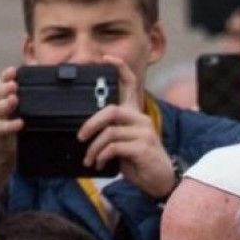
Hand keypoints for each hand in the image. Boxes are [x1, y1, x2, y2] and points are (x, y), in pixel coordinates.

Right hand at [0, 66, 22, 170]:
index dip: (6, 75)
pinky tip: (20, 123)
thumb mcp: (23, 109)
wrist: (3, 150)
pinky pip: (0, 127)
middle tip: (14, 85)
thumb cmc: (15, 124)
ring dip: (4, 104)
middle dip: (4, 88)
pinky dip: (10, 125)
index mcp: (0, 95)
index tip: (13, 70)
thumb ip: (30, 95)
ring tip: (14, 100)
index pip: (2, 81)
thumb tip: (47, 80)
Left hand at [79, 55, 176, 198]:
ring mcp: (144, 132)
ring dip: (94, 148)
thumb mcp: (122, 145)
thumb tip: (85, 133)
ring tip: (89, 159)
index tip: (106, 57)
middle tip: (80, 137)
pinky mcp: (144, 147)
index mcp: (135, 115)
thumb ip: (109, 134)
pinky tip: (100, 164)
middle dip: (90, 124)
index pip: (130, 84)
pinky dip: (102, 156)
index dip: (119, 68)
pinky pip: (115, 147)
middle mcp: (140, 119)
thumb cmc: (138, 162)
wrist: (159, 181)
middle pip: (111, 110)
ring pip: (110, 131)